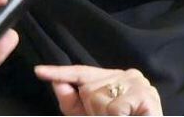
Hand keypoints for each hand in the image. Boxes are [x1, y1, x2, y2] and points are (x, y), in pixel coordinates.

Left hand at [35, 65, 162, 115]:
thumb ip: (72, 102)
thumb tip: (57, 83)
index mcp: (114, 78)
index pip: (83, 72)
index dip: (60, 72)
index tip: (38, 71)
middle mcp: (127, 74)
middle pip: (89, 89)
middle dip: (92, 110)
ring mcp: (138, 82)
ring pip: (100, 98)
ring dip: (104, 116)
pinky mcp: (146, 95)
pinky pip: (115, 109)